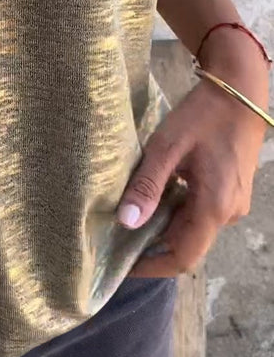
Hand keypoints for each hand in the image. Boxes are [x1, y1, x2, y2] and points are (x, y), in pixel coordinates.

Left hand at [118, 39, 269, 277]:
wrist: (239, 91)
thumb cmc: (203, 115)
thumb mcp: (167, 147)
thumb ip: (147, 185)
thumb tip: (126, 222)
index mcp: (215, 207)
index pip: (183, 257)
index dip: (151, 266)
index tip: (122, 266)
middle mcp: (229, 213)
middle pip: (187, 244)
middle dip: (153, 246)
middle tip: (117, 238)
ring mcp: (233, 203)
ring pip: (193, 229)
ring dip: (164, 227)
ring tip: (131, 215)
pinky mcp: (231, 192)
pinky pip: (201, 213)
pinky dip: (176, 212)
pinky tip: (155, 197)